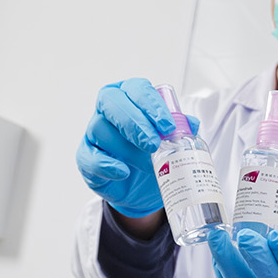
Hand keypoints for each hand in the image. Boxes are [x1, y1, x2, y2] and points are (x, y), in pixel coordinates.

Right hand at [76, 77, 198, 217]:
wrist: (143, 188)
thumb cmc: (155, 154)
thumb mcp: (172, 141)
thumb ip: (181, 129)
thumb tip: (191, 123)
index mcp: (130, 96)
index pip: (136, 89)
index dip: (150, 105)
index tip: (167, 126)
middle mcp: (108, 109)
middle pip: (112, 102)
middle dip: (135, 123)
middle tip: (154, 144)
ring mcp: (93, 132)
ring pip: (102, 130)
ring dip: (127, 149)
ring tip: (149, 165)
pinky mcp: (85, 156)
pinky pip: (89, 157)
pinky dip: (106, 165)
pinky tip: (123, 171)